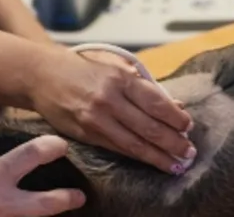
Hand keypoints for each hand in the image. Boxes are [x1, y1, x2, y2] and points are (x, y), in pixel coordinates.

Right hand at [28, 50, 194, 174]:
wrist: (44, 76)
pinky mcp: (87, 135)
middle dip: (173, 142)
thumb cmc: (84, 70)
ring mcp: (97, 119)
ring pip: (135, 144)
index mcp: (120, 78)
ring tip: (176, 164)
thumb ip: (144, 88)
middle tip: (189, 152)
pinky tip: (151, 161)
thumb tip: (174, 106)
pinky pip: (118, 149)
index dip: (175, 118)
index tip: (188, 126)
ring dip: (159, 156)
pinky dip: (138, 157)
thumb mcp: (116, 69)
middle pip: (149, 127)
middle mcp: (109, 99)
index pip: (156, 103)